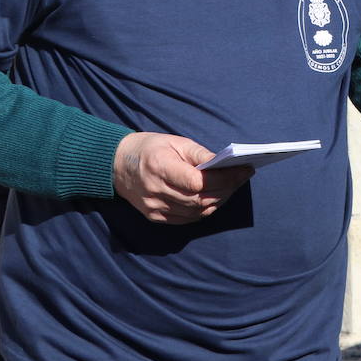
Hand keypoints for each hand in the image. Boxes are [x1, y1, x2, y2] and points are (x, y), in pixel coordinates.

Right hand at [113, 132, 252, 223]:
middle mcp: (156, 191)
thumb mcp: (175, 142)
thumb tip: (226, 163)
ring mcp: (154, 208)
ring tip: (233, 186)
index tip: (244, 170)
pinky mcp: (155, 217)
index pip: (198, 182)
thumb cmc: (149, 148)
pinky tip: (216, 197)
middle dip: (227, 189)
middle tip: (243, 177)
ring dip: (219, 200)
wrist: (116, 164)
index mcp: (159, 168)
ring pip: (196, 211)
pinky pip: (187, 218)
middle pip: (200, 199)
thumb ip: (200, 154)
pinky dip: (204, 209)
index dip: (225, 178)